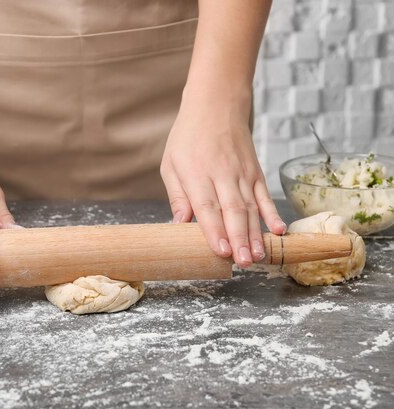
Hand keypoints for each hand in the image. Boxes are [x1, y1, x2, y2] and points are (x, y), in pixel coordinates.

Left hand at [160, 87, 285, 268]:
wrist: (216, 104)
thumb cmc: (188, 137)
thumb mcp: (171, 164)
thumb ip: (177, 196)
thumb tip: (179, 225)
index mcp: (196, 173)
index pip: (207, 206)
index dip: (214, 230)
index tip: (220, 251)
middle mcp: (222, 174)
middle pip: (232, 210)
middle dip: (239, 239)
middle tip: (244, 263)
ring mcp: (242, 173)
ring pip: (251, 207)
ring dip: (255, 233)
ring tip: (258, 256)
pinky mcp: (255, 172)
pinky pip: (265, 196)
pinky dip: (272, 213)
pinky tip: (278, 231)